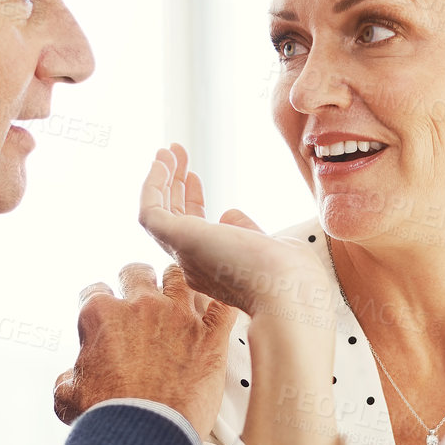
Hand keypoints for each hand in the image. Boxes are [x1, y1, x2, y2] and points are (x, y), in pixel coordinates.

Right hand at [54, 262, 235, 438]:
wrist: (147, 436)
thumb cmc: (110, 418)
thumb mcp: (68, 398)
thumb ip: (68, 379)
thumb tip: (70, 379)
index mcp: (102, 316)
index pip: (95, 291)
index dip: (100, 302)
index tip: (106, 312)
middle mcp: (140, 307)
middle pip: (137, 273)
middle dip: (136, 283)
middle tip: (141, 299)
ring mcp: (179, 316)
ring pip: (179, 277)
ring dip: (176, 286)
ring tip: (178, 300)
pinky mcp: (211, 335)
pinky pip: (222, 305)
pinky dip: (219, 307)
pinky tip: (214, 314)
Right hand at [139, 144, 331, 324]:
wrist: (291, 295)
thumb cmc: (294, 279)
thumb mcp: (272, 247)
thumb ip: (248, 231)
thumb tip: (230, 214)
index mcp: (218, 269)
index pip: (196, 232)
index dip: (192, 202)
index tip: (195, 177)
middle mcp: (196, 264)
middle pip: (174, 220)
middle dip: (174, 186)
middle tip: (174, 155)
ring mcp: (185, 254)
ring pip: (159, 215)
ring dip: (161, 180)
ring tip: (166, 150)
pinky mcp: (178, 241)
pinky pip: (150, 212)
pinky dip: (152, 185)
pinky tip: (161, 161)